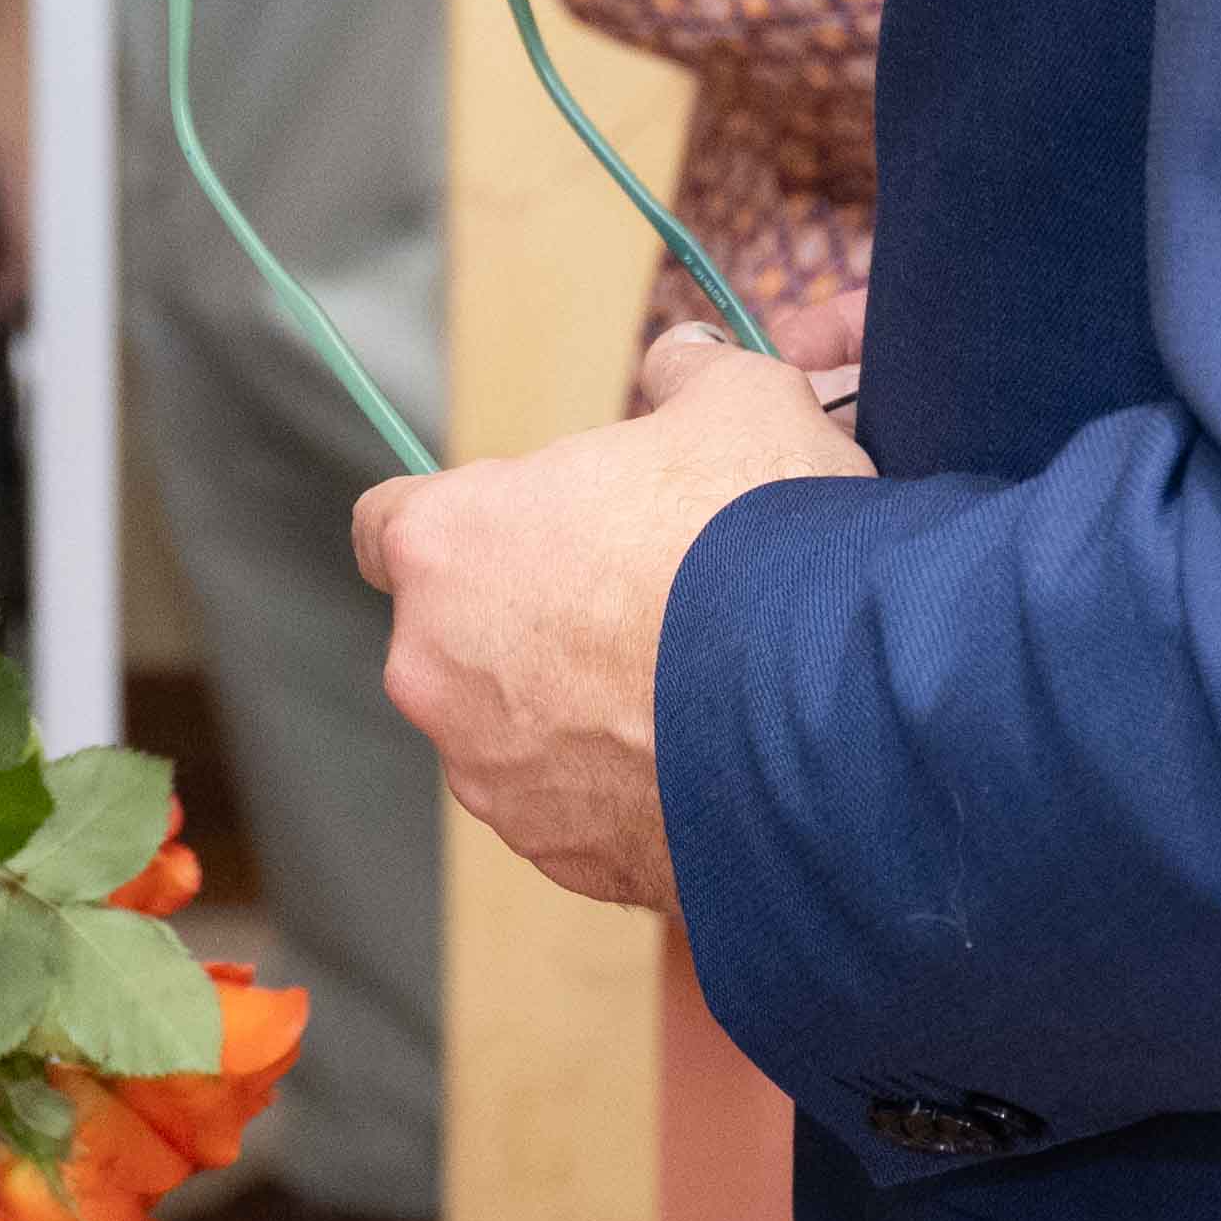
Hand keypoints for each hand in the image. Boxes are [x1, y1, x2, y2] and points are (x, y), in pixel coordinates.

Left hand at [350, 327, 870, 912]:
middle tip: (636, 598)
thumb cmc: (760, 545)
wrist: (833, 715)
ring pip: (512, 727)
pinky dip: (620, 784)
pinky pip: (573, 806)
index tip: (515, 526)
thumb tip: (682, 366)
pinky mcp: (556, 853)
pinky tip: (702, 752)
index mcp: (448, 544)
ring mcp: (491, 774)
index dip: (456, 520)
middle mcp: (437, 668)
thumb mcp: (739, 404)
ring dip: (573, 708)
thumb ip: (686, 378)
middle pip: (457, 632)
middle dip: (529, 617)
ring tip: (684, 683)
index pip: (386, 526)